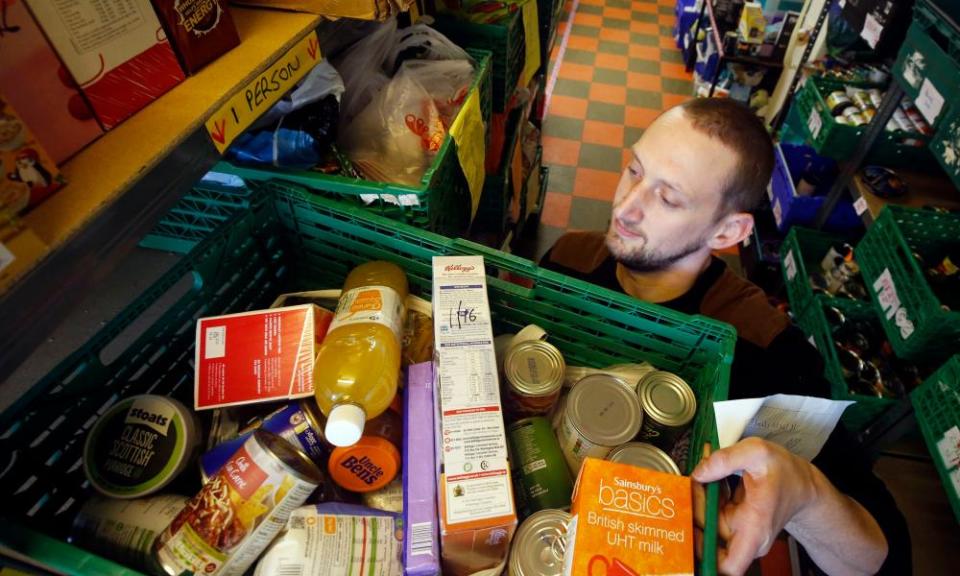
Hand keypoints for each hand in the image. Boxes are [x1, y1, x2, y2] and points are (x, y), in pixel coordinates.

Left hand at [691, 438, 820, 575]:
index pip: (729, 566)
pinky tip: (713, 480)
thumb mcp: (758, 453)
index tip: (693, 530)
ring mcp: (740, 531)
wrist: (802, 483)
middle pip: (708, 539)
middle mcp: (747, 536)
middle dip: (695, 512)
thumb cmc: (786, 473)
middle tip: (696, 484)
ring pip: (706, 524)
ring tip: (707, 477)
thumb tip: (699, 472)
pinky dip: (707, 498)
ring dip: (700, 501)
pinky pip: (711, 515)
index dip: (704, 555)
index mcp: (755, 528)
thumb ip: (725, 460)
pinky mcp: (734, 523)